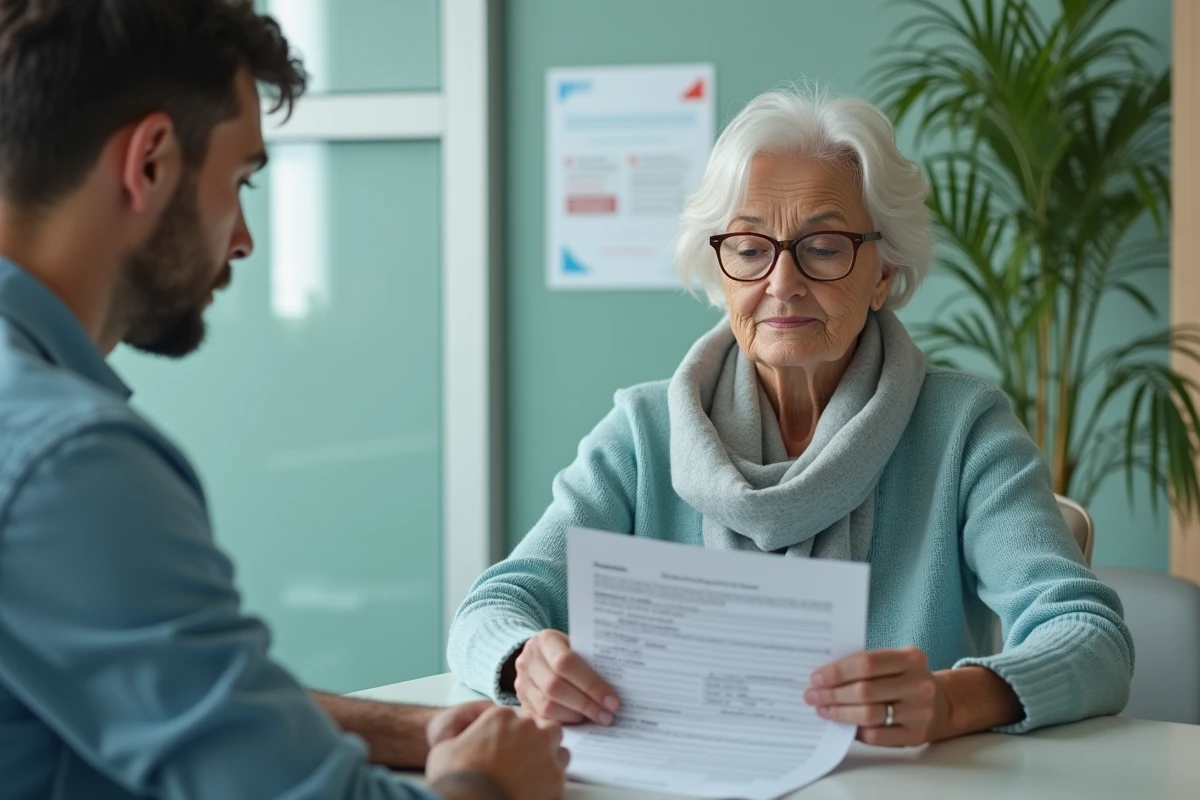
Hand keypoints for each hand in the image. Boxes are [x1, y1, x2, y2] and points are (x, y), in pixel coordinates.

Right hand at [426, 705, 567, 799]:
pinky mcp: (555, 776)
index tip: (505, 744)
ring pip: (557, 744)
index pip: (514, 716)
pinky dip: (552, 777)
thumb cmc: (456, 781)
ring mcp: (544, 750)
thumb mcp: (444, 749)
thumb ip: (461, 737)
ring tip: (532, 770)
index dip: (510, 731)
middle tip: (522, 755)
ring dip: (548, 753)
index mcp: (500, 717)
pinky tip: (538, 785)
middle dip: (535, 737)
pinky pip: (562, 770)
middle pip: (540, 725)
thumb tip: (465, 743)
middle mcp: (527, 728)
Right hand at [514, 629, 620, 725]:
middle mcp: (528, 660)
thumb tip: (620, 686)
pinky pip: (542, 718)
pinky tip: (580, 723)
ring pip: (547, 706)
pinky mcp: (521, 702)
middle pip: (555, 687)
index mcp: (545, 640)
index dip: (591, 684)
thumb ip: (591, 661)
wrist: (539, 655)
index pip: (566, 662)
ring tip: (596, 719)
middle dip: (586, 704)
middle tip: (608, 716)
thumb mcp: (578, 647)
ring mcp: (521, 682)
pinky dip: (563, 722)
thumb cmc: (568, 651)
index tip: (613, 700)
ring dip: (575, 716)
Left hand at [805, 646, 948, 746]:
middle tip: (812, 695)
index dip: (837, 671)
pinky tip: (843, 725)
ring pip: (869, 715)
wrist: (941, 704)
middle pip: (865, 690)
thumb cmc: (905, 679)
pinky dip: (855, 730)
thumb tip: (824, 677)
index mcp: (911, 658)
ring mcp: (919, 711)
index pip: (866, 663)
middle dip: (832, 693)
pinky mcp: (916, 735)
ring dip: (839, 713)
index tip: (816, 677)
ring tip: (822, 709)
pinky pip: (876, 736)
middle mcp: (919, 684)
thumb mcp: (894, 663)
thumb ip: (866, 666)